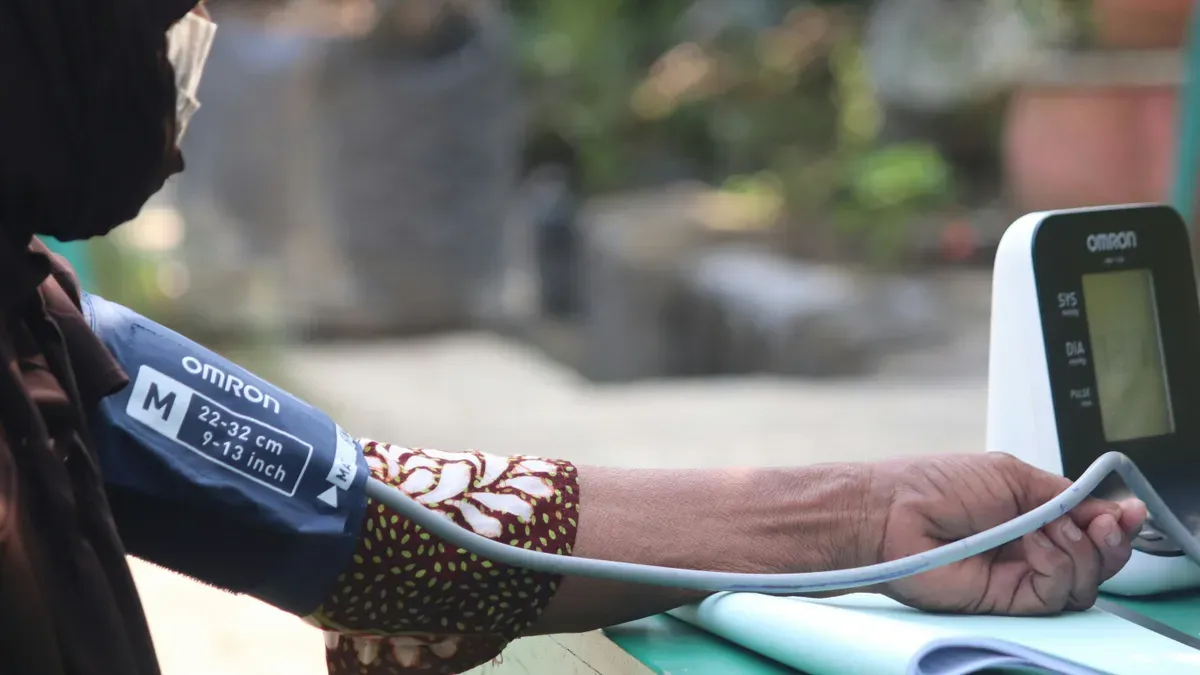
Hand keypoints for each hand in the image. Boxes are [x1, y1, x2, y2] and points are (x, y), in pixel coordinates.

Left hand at [864, 453, 1146, 615]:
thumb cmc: (932, 486)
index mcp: (1030, 514)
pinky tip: (1037, 544)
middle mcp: (1029, 548)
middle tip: (1105, 523)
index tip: (1128, 512)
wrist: (891, 513)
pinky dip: (1058, 565)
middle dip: (1110, 541)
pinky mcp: (1008, 600)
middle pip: (1095, 560)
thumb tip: (1107, 506)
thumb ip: (1061, 494)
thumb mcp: (1010, 475)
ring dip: (1083, 552)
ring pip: (1083, 581)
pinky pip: (1056, 593)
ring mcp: (1019, 576)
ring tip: (1054, 528)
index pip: (1087, 527)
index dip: (1114, 522)